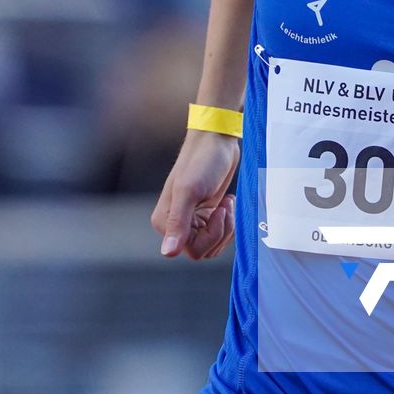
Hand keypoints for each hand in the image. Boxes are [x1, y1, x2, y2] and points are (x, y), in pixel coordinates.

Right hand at [151, 128, 239, 259]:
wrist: (217, 140)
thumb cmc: (202, 161)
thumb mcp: (189, 192)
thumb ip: (178, 223)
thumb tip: (167, 253)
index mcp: (165, 222)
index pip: (192, 251)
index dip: (210, 236)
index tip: (217, 212)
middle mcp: (175, 224)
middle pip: (204, 250)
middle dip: (221, 231)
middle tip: (224, 207)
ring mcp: (191, 220)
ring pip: (213, 244)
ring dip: (226, 226)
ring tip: (226, 203)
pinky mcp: (204, 214)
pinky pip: (218, 233)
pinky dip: (228, 221)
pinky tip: (227, 201)